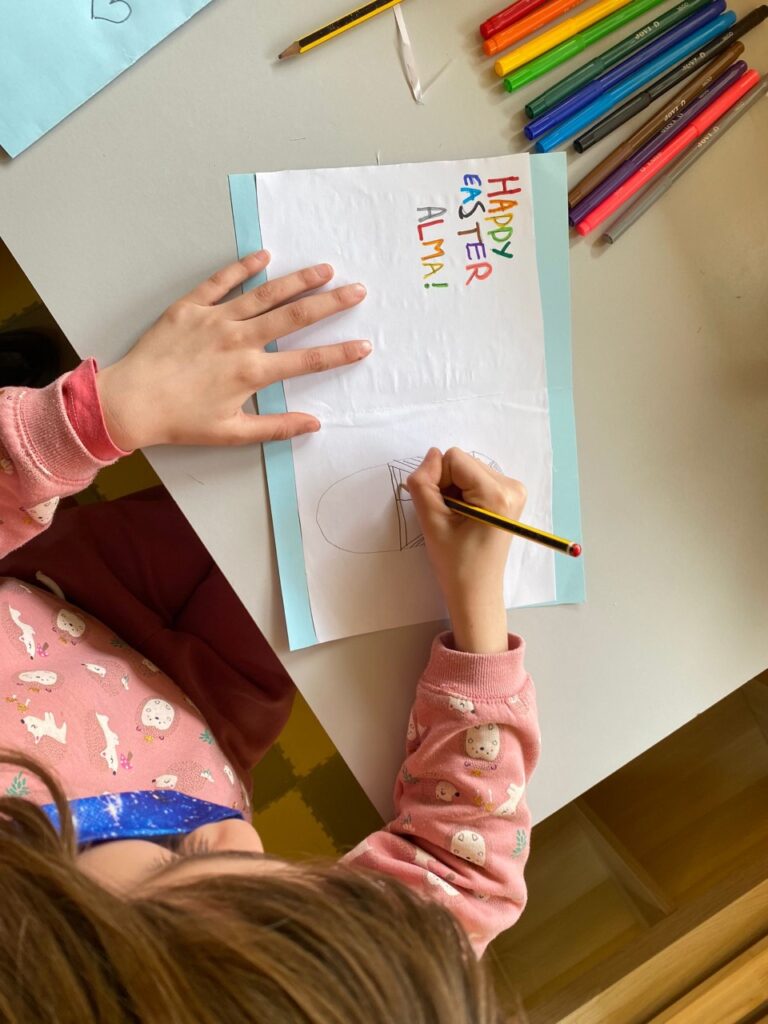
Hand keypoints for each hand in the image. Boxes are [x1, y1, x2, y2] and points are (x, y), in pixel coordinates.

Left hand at [96, 251, 370, 450]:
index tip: (365, 345)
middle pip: (295, 317)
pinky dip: (242, 267)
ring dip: (298, 280)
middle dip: (331, 303)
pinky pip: (220, 281)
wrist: (131, 402)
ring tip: (324, 268)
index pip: (308, 361)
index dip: (340, 354)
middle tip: (357, 290)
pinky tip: (263, 255)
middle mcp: (240, 341)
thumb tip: (314, 425)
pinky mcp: (190, 308)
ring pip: (265, 294)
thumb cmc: (181, 421)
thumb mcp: (232, 432)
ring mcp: (215, 320)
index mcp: (252, 373)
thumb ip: (276, 427)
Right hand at [407, 448, 526, 653]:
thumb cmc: (455, 562)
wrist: (476, 590)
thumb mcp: (431, 522)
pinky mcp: (510, 496)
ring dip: (455, 490)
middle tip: (449, 517)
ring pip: (467, 469)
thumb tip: (431, 454)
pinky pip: (476, 478)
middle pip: (463, 462)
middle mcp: (512, 486)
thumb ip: (423, 483)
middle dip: (448, 485)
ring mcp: (514, 490)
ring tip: (458, 520)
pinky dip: (465, 494)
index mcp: (497, 493)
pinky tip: (466, 517)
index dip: (437, 480)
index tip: (440, 510)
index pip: (454, 458)